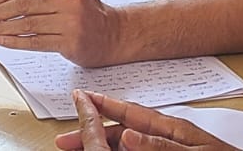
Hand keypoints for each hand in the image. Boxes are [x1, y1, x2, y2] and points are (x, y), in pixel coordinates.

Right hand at [56, 90, 238, 150]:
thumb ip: (160, 147)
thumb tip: (129, 136)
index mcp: (174, 130)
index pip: (131, 114)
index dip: (104, 105)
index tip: (81, 97)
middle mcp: (171, 139)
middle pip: (124, 133)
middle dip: (94, 133)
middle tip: (67, 139)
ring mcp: (173, 150)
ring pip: (131, 146)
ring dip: (106, 146)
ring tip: (83, 149)